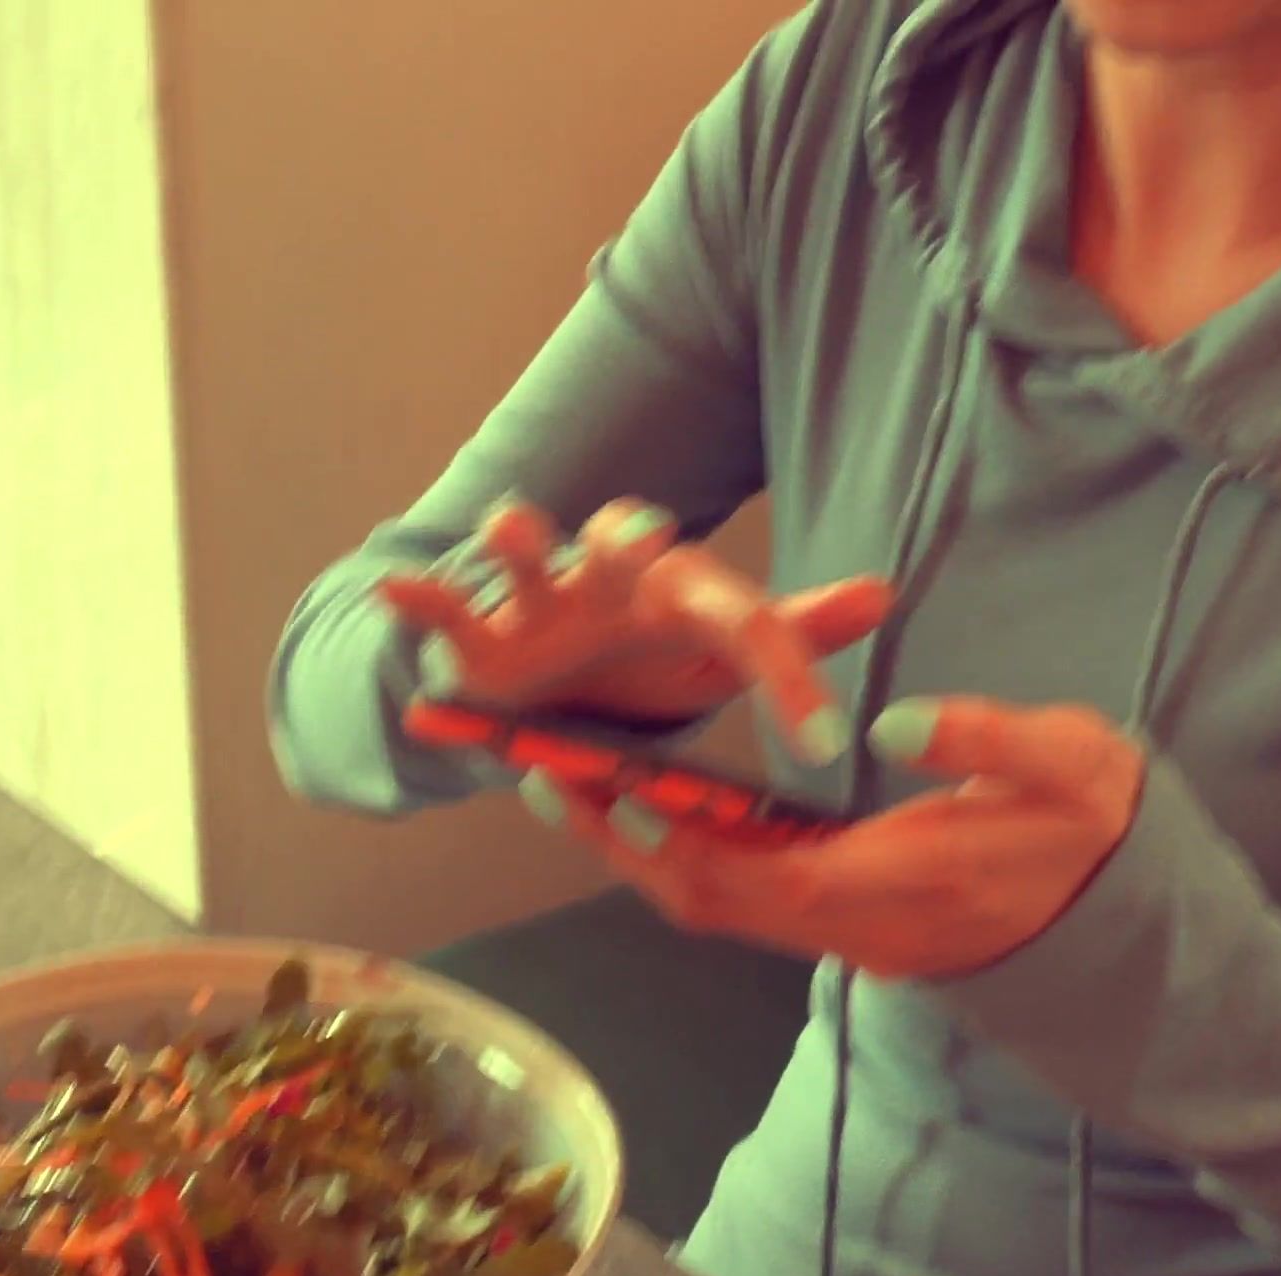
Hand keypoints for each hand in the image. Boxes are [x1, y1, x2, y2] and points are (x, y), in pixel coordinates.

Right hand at [377, 496, 890, 758]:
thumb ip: (792, 632)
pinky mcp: (477, 634)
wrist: (542, 686)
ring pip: (526, 554)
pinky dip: (420, 596)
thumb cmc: (640, 661)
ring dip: (518, 537)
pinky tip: (398, 588)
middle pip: (622, 540)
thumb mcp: (714, 651)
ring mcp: (536, 602)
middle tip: (652, 537)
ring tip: (511, 527)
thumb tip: (882, 592)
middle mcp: (607, 580)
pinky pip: (445, 606)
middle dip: (631, 536)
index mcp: (675, 590)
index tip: (826, 743)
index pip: (743, 617)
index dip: (786, 676)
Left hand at [529, 696, 1146, 980]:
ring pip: (722, 905)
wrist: (1127, 921)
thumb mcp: (1070, 764)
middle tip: (546, 776)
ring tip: (568, 785)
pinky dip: (684, 855)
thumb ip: (987, 741)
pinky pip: (746, 896)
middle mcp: (859, 924)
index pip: (770, 878)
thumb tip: (895, 719)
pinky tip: (644, 806)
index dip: (688, 843)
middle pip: (716, 901)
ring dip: (640, 852)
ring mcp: (849, 931)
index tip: (618, 793)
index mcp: (905, 885)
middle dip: (626, 847)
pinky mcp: (845, 919)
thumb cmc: (1099, 827)